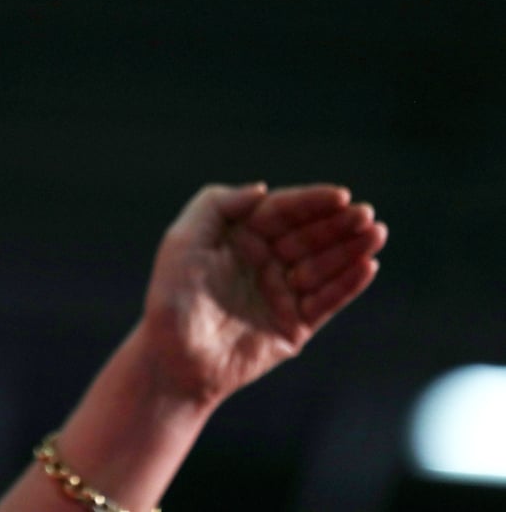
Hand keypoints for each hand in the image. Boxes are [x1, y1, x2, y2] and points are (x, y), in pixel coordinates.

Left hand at [140, 183, 386, 403]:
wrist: (173, 358)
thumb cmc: (173, 296)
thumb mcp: (183, 239)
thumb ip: (217, 204)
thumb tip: (263, 190)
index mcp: (240, 237)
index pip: (283, 212)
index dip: (312, 202)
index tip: (340, 195)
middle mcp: (264, 261)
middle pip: (309, 236)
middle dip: (339, 224)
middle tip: (366, 215)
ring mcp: (281, 293)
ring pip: (324, 266)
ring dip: (351, 250)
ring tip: (375, 234)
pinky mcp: (294, 325)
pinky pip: (327, 300)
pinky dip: (347, 284)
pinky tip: (366, 266)